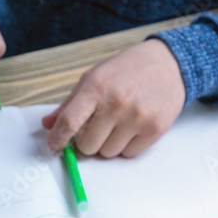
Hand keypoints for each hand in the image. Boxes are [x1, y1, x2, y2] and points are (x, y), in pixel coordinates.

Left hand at [42, 40, 185, 157]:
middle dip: (88, 141)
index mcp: (96, 86)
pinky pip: (129, 154)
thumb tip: (48, 124)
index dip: (58, 139)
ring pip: (108, 153)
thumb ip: (70, 103)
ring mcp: (138, 117)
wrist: (169, 64)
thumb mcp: (94, 77)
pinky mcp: (155, 129)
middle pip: (88, 145)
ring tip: (119, 123)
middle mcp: (117, 102)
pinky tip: (133, 127)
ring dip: (109, 144)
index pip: (69, 122)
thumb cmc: (127, 70)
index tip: (55, 146)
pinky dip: (128, 146)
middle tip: (98, 127)